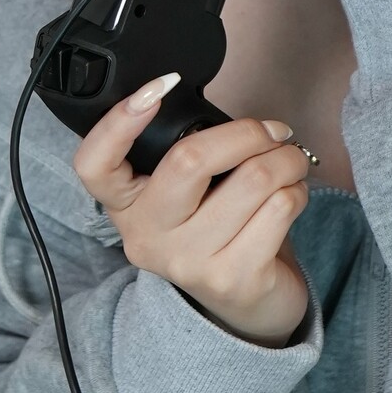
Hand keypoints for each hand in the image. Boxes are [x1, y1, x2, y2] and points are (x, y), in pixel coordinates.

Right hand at [72, 79, 311, 347]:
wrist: (249, 306)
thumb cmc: (220, 231)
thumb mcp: (188, 195)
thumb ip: (192, 157)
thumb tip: (243, 123)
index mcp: (125, 206)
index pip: (93, 164)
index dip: (118, 121)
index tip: (158, 86)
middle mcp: (146, 237)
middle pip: (189, 160)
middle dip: (247, 132)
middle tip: (274, 131)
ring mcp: (187, 262)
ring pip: (252, 179)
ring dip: (287, 159)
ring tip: (291, 162)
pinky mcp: (233, 279)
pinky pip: (280, 207)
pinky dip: (297, 190)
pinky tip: (293, 195)